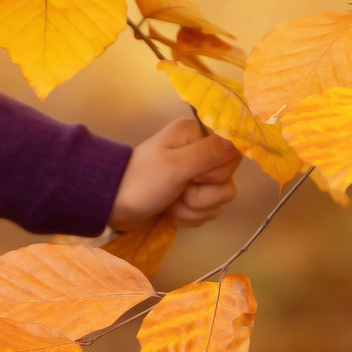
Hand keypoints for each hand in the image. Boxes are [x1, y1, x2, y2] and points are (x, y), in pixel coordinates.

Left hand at [110, 115, 240, 230]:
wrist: (113, 205)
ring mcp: (198, 176)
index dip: (218, 170)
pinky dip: (188, 216)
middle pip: (227, 179)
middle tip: (177, 189)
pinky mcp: (194, 196)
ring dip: (192, 208)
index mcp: (195, 134)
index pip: (233, 151)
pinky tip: (170, 211)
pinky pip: (208, 211)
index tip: (196, 173)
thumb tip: (237, 142)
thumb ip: (208, 154)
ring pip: (219, 199)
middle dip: (201, 193)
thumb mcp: (174, 166)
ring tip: (170, 202)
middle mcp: (200, 151)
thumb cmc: (140, 181)